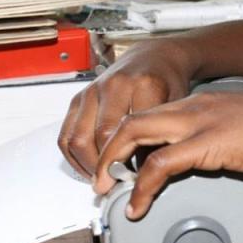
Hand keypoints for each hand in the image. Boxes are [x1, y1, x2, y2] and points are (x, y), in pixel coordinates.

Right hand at [58, 39, 195, 177]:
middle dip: (106, 168)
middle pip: (101, 137)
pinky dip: (73, 156)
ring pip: (78, 138)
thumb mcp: (176, 107)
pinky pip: (65, 134)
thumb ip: (161, 136)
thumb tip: (144, 175)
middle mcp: (114, 86)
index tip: (134, 182)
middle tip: (117, 185)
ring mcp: (93, 91)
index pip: (129, 133)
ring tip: (102, 181)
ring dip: (87, 165)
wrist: (153, 57)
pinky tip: (88, 168)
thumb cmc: (167, 82)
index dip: (129, 162)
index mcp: (144, 86)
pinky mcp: (79, 97)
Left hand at [92, 91, 242, 218]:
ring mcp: (199, 122)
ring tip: (107, 191)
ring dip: (112, 165)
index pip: (149, 114)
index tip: (118, 164)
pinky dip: (142, 187)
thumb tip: (207, 161)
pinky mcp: (208, 143)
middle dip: (106, 151)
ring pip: (134, 134)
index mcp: (202, 103)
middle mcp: (194, 107)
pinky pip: (159, 165)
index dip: (126, 140)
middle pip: (131, 120)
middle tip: (99, 179)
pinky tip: (138, 205)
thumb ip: (220, 141)